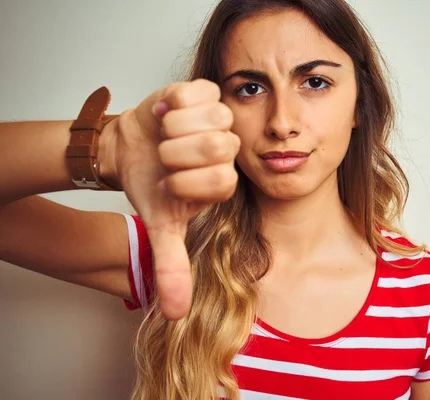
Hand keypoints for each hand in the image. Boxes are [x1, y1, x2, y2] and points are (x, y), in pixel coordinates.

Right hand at [101, 79, 239, 319]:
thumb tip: (175, 314)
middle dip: (178, 155)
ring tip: (165, 135)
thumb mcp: (160, 226)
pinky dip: (170, 103)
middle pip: (220, 146)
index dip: (187, 183)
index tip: (169, 183)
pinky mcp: (203, 91)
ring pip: (211, 118)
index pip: (223, 180)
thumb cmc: (151, 185)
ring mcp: (219, 117)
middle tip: (165, 157)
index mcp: (226, 180)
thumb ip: (172, 265)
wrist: (130, 149)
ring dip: (174, 130)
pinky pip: (194, 92)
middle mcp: (230, 149)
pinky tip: (165, 114)